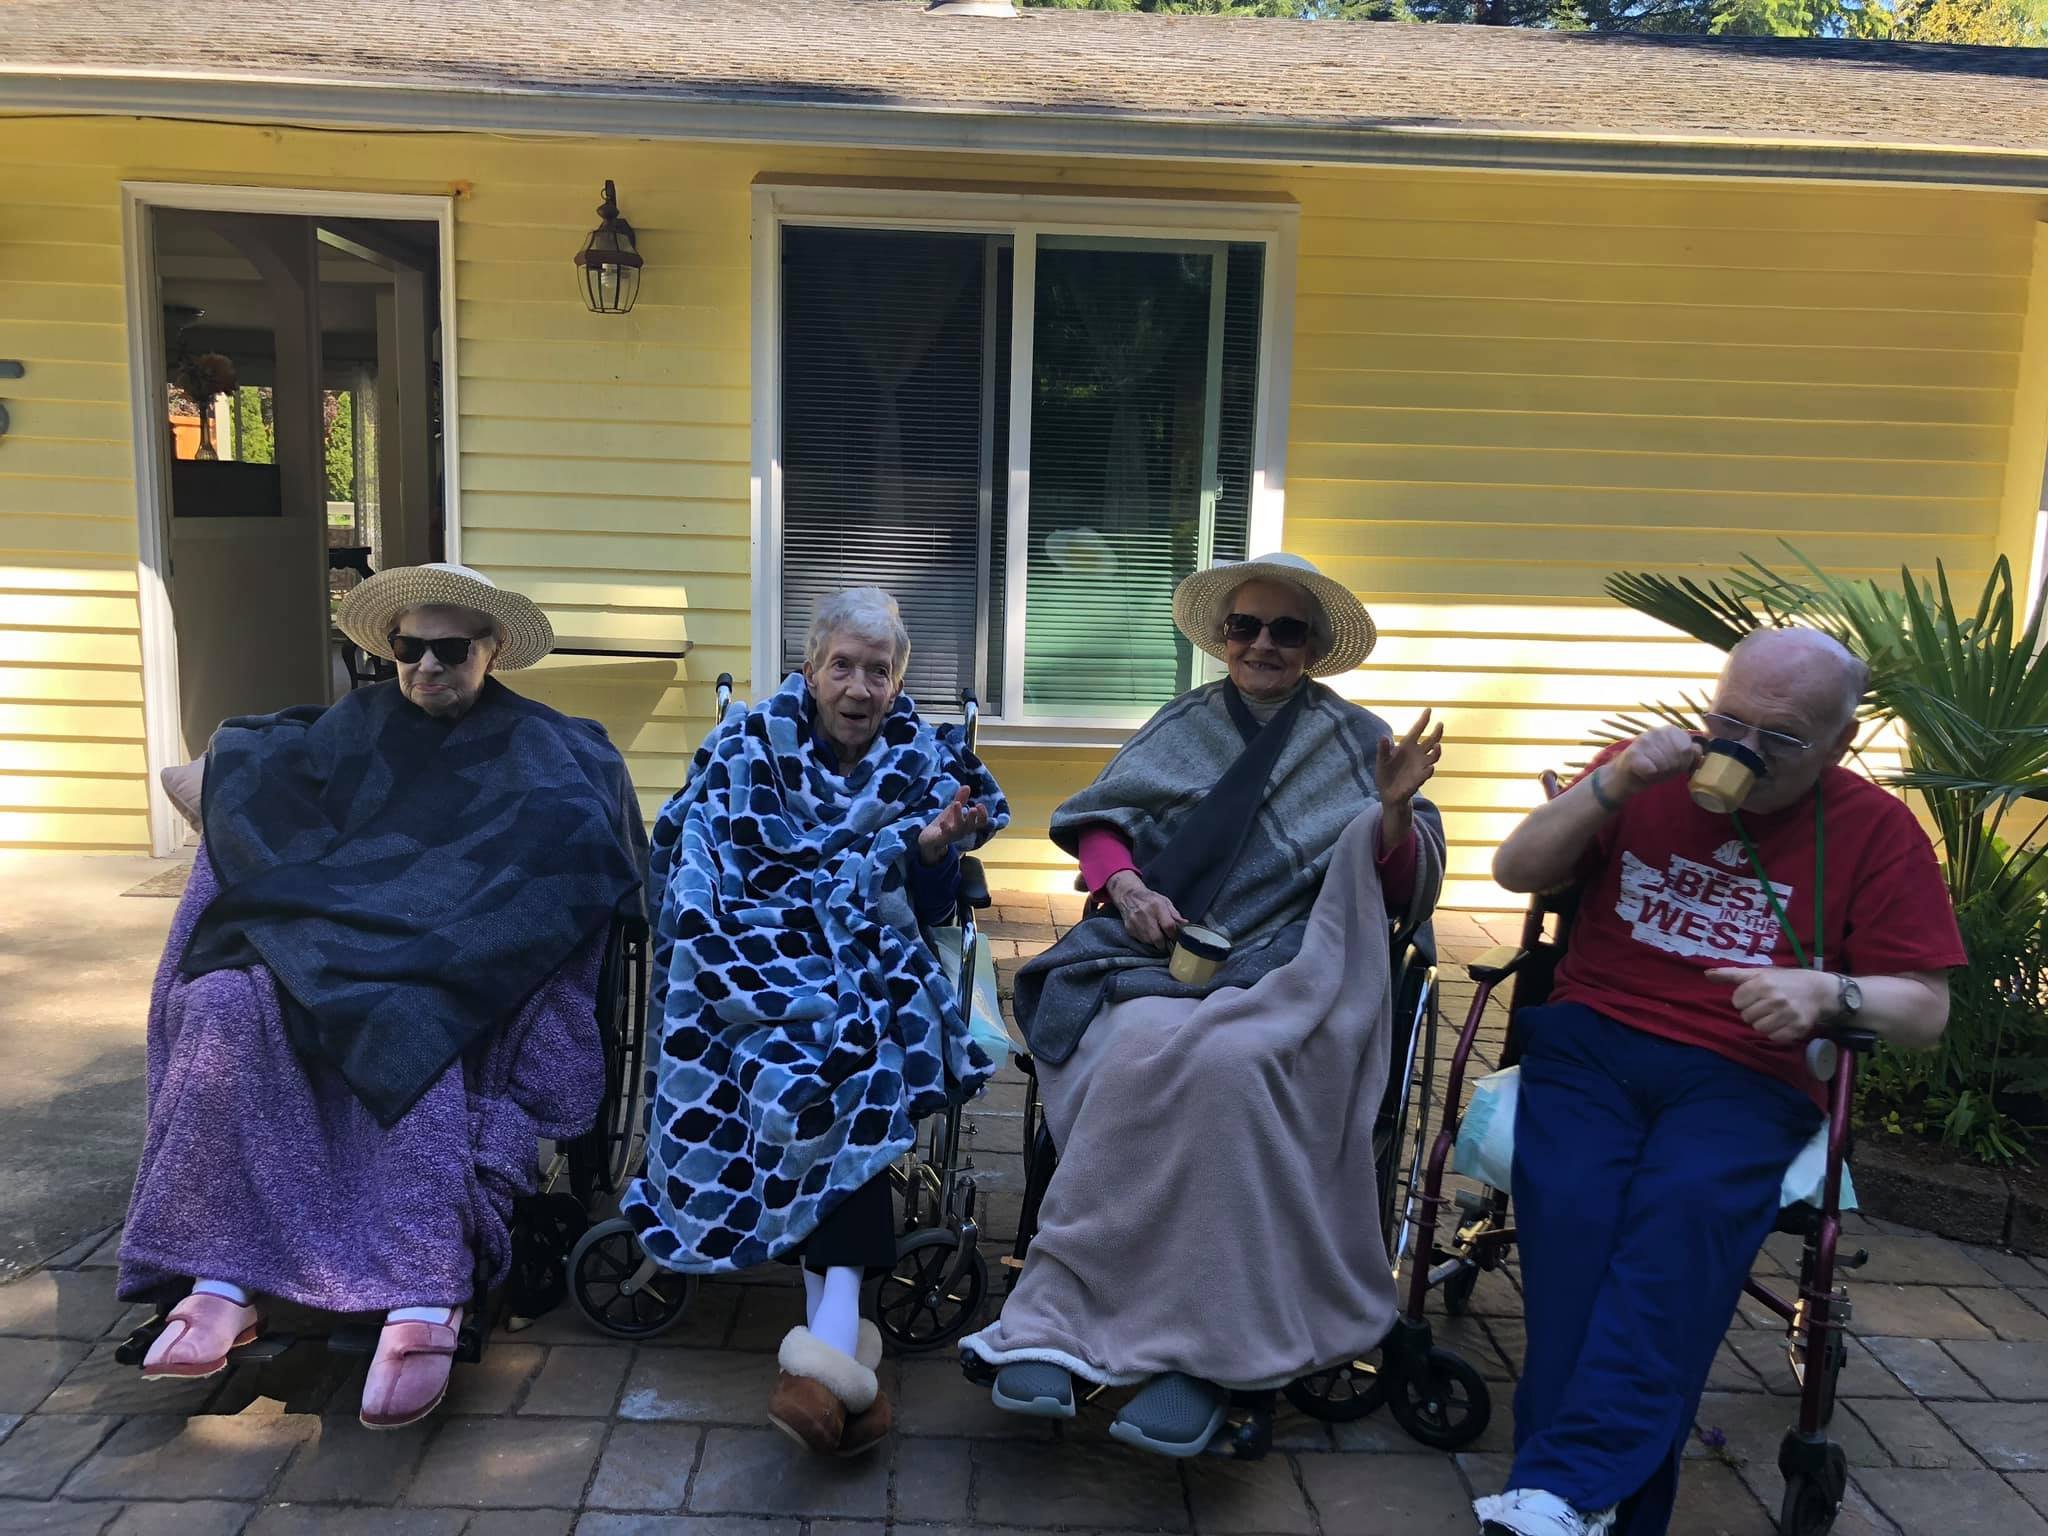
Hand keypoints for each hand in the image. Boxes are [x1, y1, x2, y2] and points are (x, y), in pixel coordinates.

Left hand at [917, 785, 989, 865]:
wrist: (930, 839)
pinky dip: (945, 827)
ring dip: (958, 816)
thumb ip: (961, 799)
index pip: (981, 822)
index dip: (983, 815)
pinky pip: (945, 834)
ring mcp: (953, 835)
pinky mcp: (943, 837)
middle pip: (971, 826)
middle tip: (973, 808)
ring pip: (959, 828)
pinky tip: (943, 821)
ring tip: (956, 803)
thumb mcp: (953, 810)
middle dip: (973, 817)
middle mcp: (963, 831)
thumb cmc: (946, 824)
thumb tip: (967, 786)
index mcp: (968, 824)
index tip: (980, 804)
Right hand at [1106, 870, 1183, 951]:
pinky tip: (1148, 933)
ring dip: (1155, 942)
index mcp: (1157, 905)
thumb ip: (1174, 914)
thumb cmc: (1149, 899)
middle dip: (1164, 943)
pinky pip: (1141, 940)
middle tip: (1167, 942)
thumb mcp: (1164, 901)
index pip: (1168, 926)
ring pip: (1149, 941)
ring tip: (1157, 935)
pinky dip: (1147, 940)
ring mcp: (1135, 922)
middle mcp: (1145, 914)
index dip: (1174, 934)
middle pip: (1158, 938)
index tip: (1175, 936)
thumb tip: (1185, 924)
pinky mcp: (1129, 928)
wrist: (1128, 895)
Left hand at [1376, 709, 1443, 807]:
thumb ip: (1383, 750)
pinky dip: (1428, 772)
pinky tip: (1430, 769)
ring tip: (1438, 746)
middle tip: (1440, 724)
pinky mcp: (1418, 780)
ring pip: (1433, 757)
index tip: (1429, 709)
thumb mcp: (1381, 762)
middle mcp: (1417, 755)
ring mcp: (1420, 767)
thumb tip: (1383, 737)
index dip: (1423, 720)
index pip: (1417, 731)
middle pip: (1431, 741)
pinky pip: (1425, 775)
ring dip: (1437, 752)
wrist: (1388, 795)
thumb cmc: (1386, 775)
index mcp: (1406, 747)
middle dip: (1436, 733)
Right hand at [1615, 727, 1702, 796]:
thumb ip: (1690, 752)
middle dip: (1672, 768)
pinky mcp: (1632, 754)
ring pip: (1665, 764)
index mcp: (1670, 730)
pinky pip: (1651, 769)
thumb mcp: (1676, 759)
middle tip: (1660, 768)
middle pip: (1677, 756)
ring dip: (1660, 773)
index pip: (1688, 748)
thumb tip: (1698, 749)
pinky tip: (1644, 773)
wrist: (1625, 777)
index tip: (1674, 765)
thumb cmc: (1653, 767)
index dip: (1683, 761)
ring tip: (1652, 770)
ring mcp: (1643, 740)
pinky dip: (1649, 775)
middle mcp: (1657, 731)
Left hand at [1705, 966, 1835, 1045]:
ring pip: (1759, 1029)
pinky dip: (1776, 1033)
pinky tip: (1783, 1023)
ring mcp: (1788, 1014)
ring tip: (1774, 1014)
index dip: (1744, 999)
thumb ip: (1731, 974)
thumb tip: (1706, 974)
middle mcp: (1776, 999)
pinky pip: (1774, 1038)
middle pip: (1746, 1017)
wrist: (1818, 991)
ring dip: (1763, 1023)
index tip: (1756, 995)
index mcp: (1763, 983)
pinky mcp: (1797, 1028)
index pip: (1737, 1001)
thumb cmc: (1783, 980)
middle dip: (1753, 1012)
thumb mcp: (1758, 973)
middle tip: (1766, 1005)